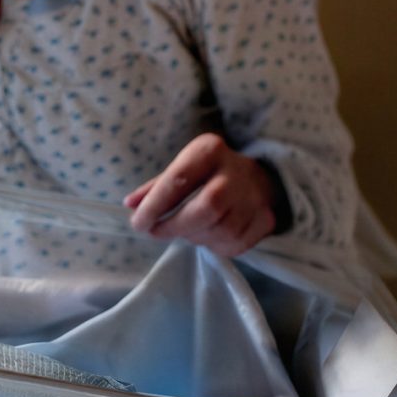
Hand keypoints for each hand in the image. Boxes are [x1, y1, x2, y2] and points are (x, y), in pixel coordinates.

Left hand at [124, 133, 276, 256]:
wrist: (256, 178)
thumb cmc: (206, 174)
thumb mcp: (180, 169)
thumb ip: (154, 188)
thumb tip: (130, 205)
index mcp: (209, 150)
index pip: (179, 180)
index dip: (155, 205)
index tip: (138, 222)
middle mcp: (236, 171)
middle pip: (207, 208)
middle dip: (175, 226)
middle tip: (155, 232)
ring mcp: (255, 197)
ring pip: (220, 230)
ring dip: (194, 237)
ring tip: (185, 230)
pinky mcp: (266, 221)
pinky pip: (234, 244)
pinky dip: (213, 246)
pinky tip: (207, 235)